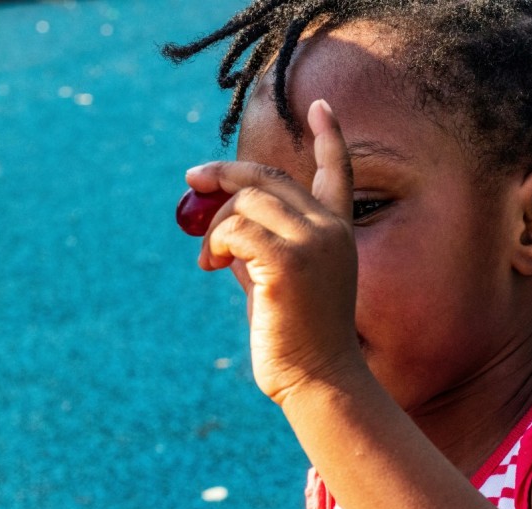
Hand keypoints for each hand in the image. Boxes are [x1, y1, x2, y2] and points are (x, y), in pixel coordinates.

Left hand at [184, 100, 363, 404]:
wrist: (318, 379)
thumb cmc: (297, 337)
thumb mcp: (279, 279)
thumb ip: (258, 243)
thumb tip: (215, 216)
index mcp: (337, 233)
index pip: (338, 173)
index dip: (329, 137)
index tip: (321, 106)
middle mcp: (331, 229)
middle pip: (268, 179)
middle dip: (225, 175)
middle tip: (193, 181)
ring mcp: (315, 242)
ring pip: (246, 202)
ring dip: (215, 225)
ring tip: (210, 260)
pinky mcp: (290, 260)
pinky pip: (234, 228)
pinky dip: (214, 242)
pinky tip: (212, 266)